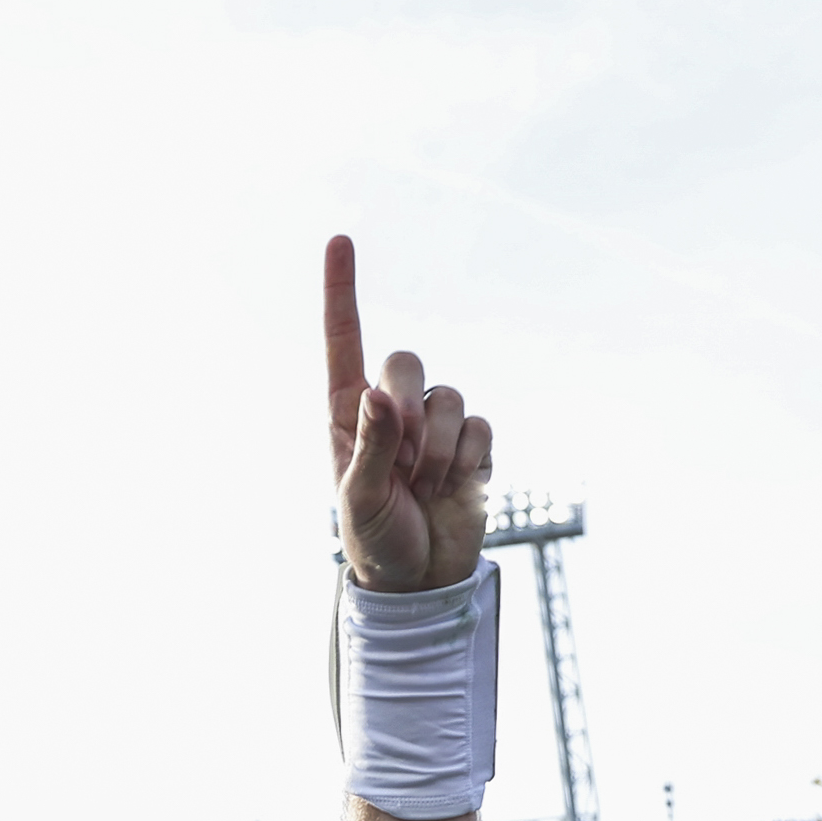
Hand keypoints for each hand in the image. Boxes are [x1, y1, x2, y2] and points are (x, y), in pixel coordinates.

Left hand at [324, 237, 490, 593]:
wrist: (420, 580)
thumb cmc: (375, 540)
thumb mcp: (358, 500)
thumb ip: (369, 447)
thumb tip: (379, 395)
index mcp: (349, 413)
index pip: (344, 342)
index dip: (342, 291)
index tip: (340, 240)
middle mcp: (393, 408)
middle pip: (406, 361)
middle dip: (408, 411)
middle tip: (403, 463)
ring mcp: (436, 424)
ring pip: (450, 396)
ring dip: (438, 449)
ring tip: (425, 489)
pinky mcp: (473, 444)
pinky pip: (481, 426)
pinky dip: (469, 460)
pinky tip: (454, 489)